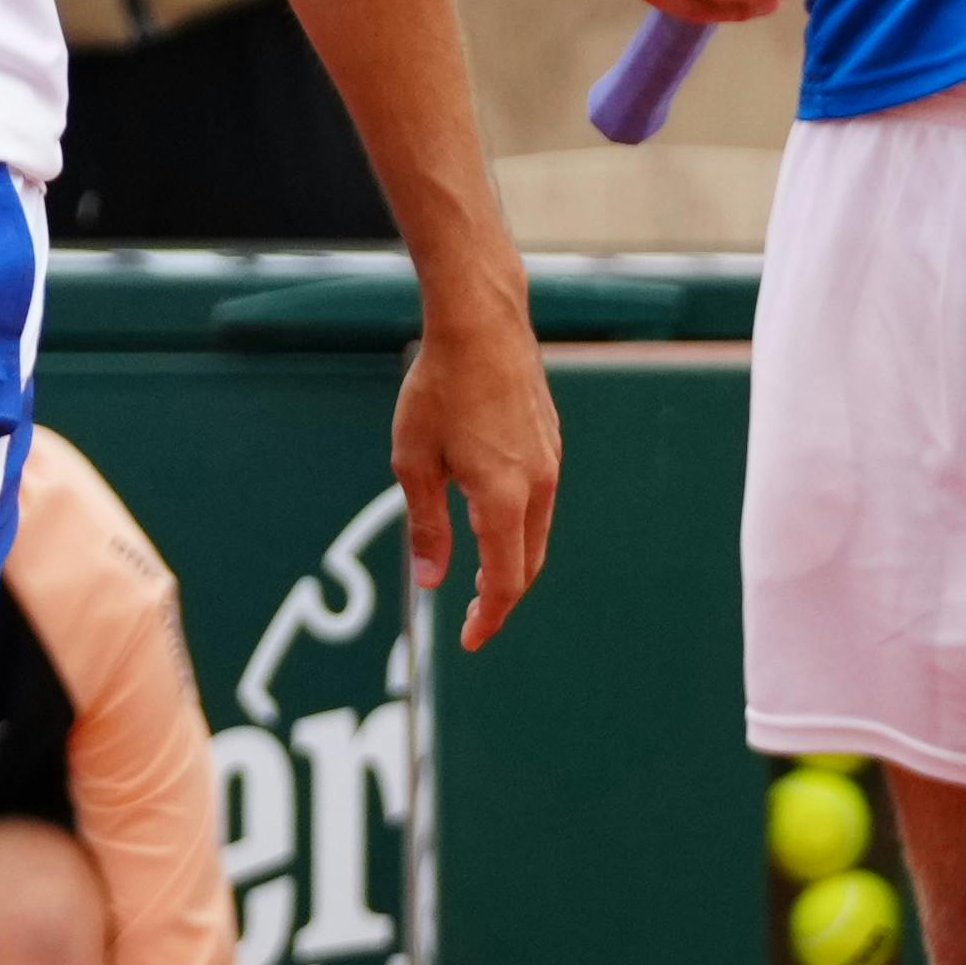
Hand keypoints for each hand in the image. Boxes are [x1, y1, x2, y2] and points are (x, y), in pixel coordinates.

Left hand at [390, 278, 557, 649]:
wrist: (481, 324)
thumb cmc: (439, 387)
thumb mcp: (415, 461)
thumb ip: (427, 525)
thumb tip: (432, 580)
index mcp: (504, 498)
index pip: (504, 582)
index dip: (487, 618)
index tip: (469, 640)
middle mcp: (538, 486)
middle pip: (526, 565)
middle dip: (500, 597)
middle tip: (471, 615)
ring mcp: (550, 461)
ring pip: (537, 533)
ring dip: (511, 561)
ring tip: (478, 574)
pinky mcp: (550, 441)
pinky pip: (541, 500)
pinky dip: (519, 526)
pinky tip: (491, 516)